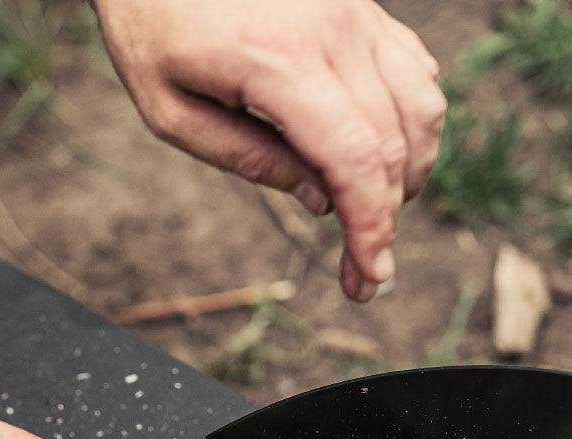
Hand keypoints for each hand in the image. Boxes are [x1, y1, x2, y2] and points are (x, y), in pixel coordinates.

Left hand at [94, 0, 445, 301]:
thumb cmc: (150, 22)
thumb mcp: (171, 111)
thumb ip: (248, 158)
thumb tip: (320, 200)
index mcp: (280, 62)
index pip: (353, 161)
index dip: (370, 228)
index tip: (368, 278)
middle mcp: (335, 30)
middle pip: (393, 144)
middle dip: (386, 220)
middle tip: (366, 272)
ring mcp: (356, 10)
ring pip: (421, 106)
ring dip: (408, 174)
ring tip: (373, 215)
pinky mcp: (362, 3)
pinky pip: (413, 68)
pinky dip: (411, 122)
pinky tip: (382, 155)